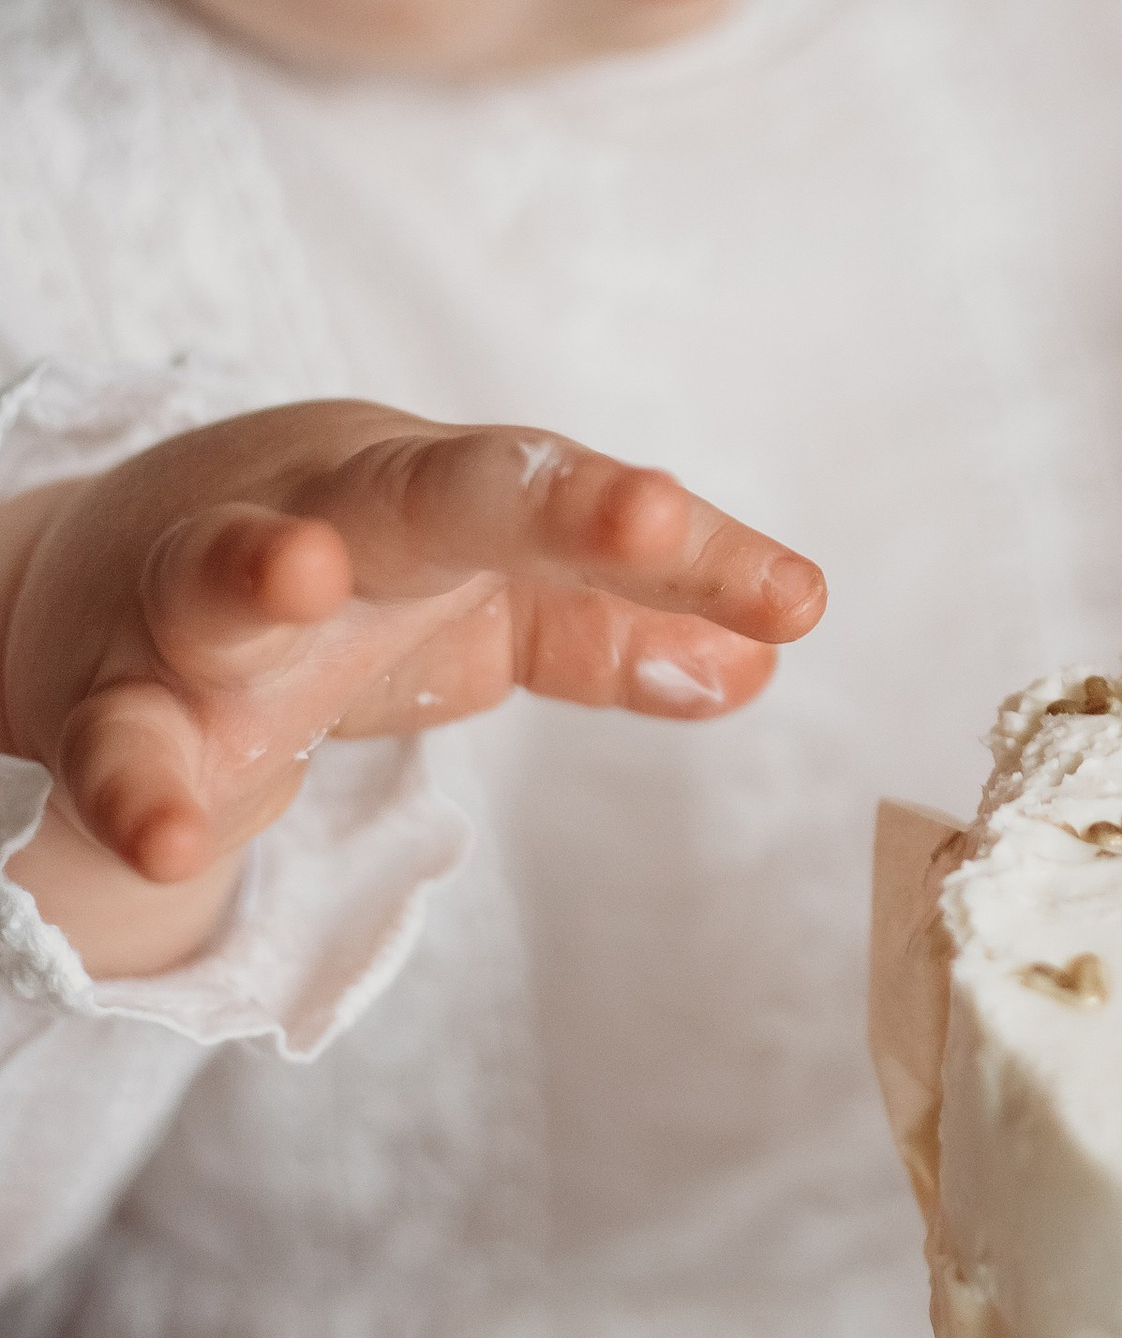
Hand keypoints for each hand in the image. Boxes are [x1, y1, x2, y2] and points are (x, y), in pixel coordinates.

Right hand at [0, 402, 825, 981]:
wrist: (107, 581)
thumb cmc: (342, 578)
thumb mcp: (484, 594)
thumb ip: (608, 627)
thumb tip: (757, 661)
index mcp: (431, 496)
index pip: (570, 504)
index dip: (682, 548)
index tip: (798, 597)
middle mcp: (323, 525)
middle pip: (430, 496)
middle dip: (541, 499)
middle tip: (647, 508)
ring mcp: (200, 608)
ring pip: (223, 578)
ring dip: (263, 570)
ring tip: (303, 577)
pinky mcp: (111, 703)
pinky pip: (119, 745)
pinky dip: (136, 789)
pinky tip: (171, 841)